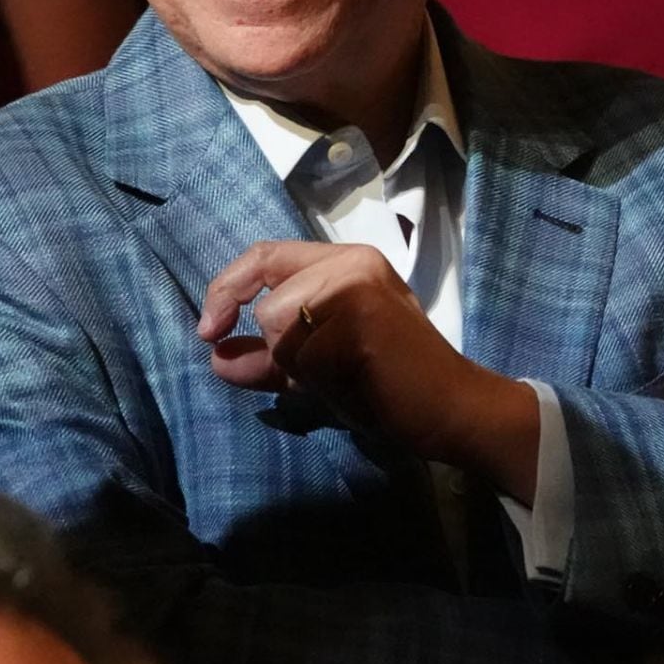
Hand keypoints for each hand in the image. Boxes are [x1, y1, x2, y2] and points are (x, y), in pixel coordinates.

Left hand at [198, 240, 538, 500]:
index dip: (226, 289)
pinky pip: (302, 355)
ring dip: (302, 370)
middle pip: (268, 304)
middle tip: (318, 378)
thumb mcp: (319, 366)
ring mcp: (357, 285)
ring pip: (281, 329)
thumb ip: (269, 358)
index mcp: (346, 261)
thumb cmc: (390, 387)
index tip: (210, 330)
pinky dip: (317, 383)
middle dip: (280, 353)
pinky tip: (354, 387)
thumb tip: (217, 358)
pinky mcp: (360, 316)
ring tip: (346, 379)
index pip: (264, 255)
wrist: (453, 408)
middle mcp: (351, 262)